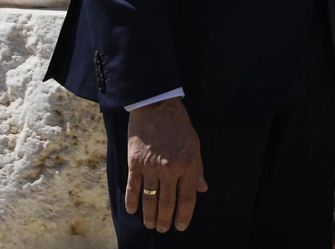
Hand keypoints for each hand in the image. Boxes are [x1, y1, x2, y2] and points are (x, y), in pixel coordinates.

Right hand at [126, 97, 206, 231]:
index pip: (187, 198)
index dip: (184, 215)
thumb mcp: (194, 144)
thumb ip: (197, 168)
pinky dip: (132, 201)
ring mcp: (151, 167)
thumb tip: (202, 189)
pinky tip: (132, 211)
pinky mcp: (134, 163)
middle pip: (167, 202)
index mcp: (188, 164)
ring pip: (150, 199)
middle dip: (166, 219)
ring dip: (150, 215)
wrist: (156, 105)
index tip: (181, 226)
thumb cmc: (178, 125)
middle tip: (163, 229)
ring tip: (150, 225)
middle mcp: (170, 169)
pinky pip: (133, 187)